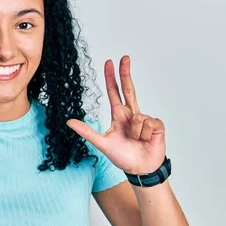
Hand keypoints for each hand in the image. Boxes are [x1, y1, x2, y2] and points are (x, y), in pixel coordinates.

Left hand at [66, 55, 165, 174]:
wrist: (140, 168)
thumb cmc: (123, 156)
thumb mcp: (102, 143)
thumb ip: (87, 132)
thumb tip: (69, 122)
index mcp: (119, 115)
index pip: (114, 92)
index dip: (112, 77)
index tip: (110, 62)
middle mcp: (132, 113)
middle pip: (129, 88)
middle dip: (126, 73)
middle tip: (124, 57)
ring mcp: (145, 118)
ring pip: (138, 117)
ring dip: (136, 133)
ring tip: (137, 141)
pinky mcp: (157, 125)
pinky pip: (148, 124)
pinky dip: (145, 135)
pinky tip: (147, 140)